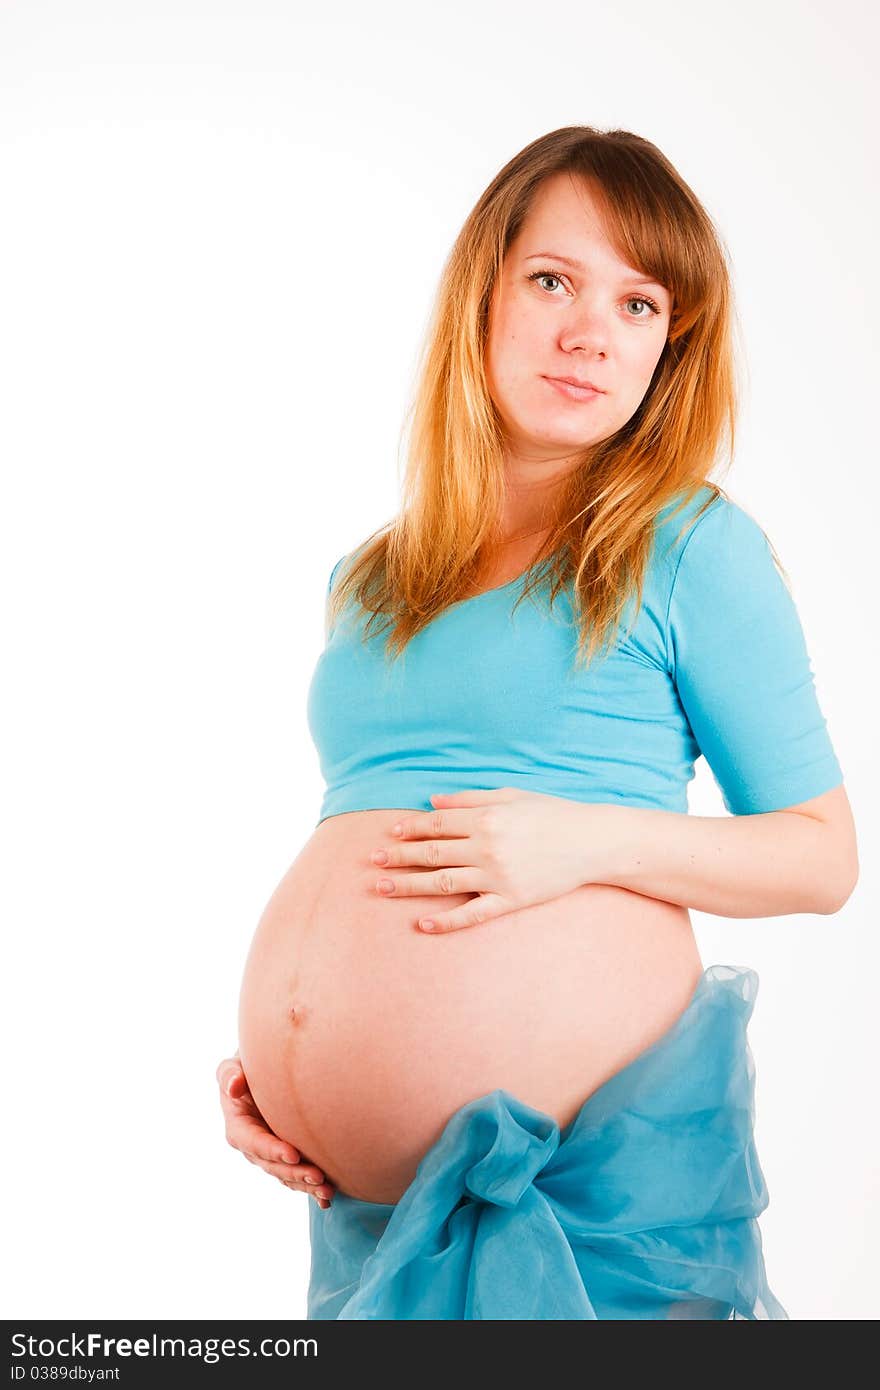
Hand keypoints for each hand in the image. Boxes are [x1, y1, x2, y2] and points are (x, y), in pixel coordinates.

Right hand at [216, 1051, 335, 1208]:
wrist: (265, 1072)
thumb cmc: (249, 1066)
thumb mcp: (234, 1066)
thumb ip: (229, 1075)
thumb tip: (234, 1086)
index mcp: (239, 1126)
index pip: (254, 1142)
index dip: (272, 1150)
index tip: (294, 1154)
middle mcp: (253, 1145)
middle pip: (272, 1165)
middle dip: (295, 1173)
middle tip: (319, 1176)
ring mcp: (269, 1154)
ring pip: (286, 1175)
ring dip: (306, 1185)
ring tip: (328, 1191)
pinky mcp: (285, 1157)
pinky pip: (296, 1177)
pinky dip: (311, 1190)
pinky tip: (327, 1200)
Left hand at [369, 787, 605, 933]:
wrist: (591, 842)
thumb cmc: (551, 814)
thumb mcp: (510, 796)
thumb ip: (469, 798)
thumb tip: (432, 801)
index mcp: (486, 817)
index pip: (437, 824)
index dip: (410, 828)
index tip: (390, 832)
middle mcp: (487, 846)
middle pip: (432, 853)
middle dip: (399, 856)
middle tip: (373, 861)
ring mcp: (498, 876)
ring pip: (443, 881)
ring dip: (409, 885)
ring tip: (382, 888)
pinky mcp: (511, 900)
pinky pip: (472, 913)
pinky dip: (446, 921)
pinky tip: (422, 924)